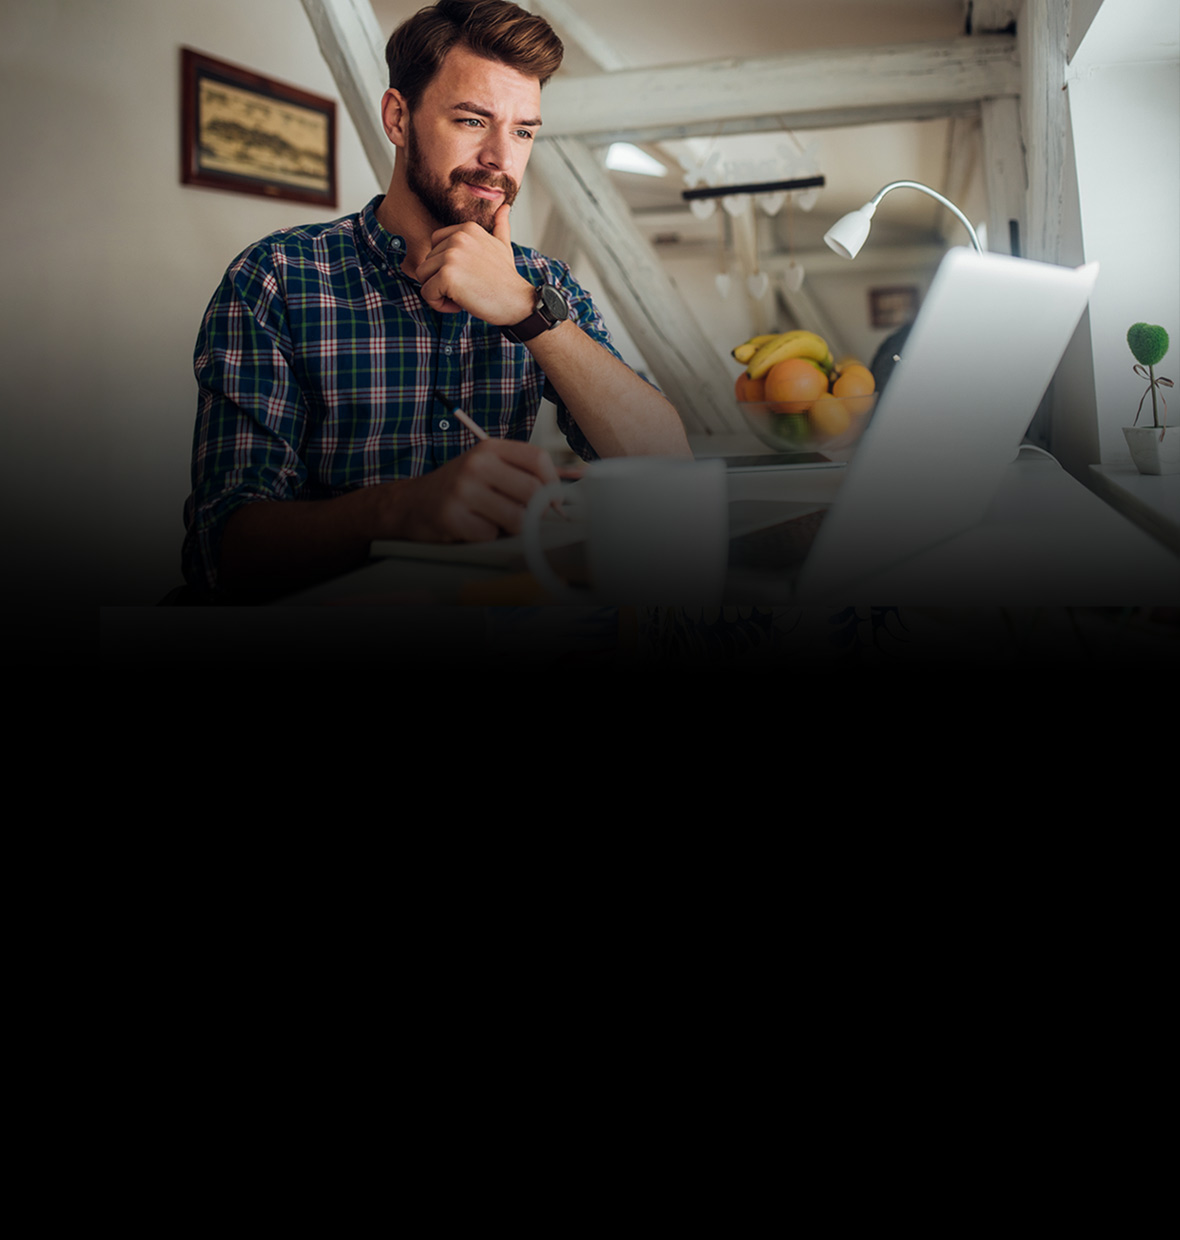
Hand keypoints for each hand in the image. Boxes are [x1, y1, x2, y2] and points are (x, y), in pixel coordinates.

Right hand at [377, 437, 560, 541]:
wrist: (411, 503)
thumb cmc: (459, 488)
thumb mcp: (487, 468)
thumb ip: (522, 474)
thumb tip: (567, 491)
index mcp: (489, 447)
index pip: (538, 459)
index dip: (553, 484)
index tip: (553, 502)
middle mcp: (476, 464)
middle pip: (532, 491)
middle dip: (535, 512)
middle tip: (526, 519)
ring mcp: (463, 490)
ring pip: (516, 518)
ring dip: (512, 528)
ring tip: (495, 521)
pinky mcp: (452, 516)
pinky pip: (491, 535)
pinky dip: (487, 537)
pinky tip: (472, 528)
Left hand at [416, 204, 535, 324]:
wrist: (517, 302)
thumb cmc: (506, 280)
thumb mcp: (503, 246)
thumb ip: (499, 226)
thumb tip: (504, 207)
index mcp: (467, 228)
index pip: (434, 245)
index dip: (445, 266)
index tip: (466, 277)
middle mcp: (458, 238)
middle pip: (427, 262)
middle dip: (441, 281)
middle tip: (466, 289)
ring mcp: (452, 256)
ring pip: (423, 277)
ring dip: (438, 292)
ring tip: (462, 297)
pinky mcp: (447, 275)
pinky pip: (426, 293)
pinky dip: (438, 304)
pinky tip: (459, 305)